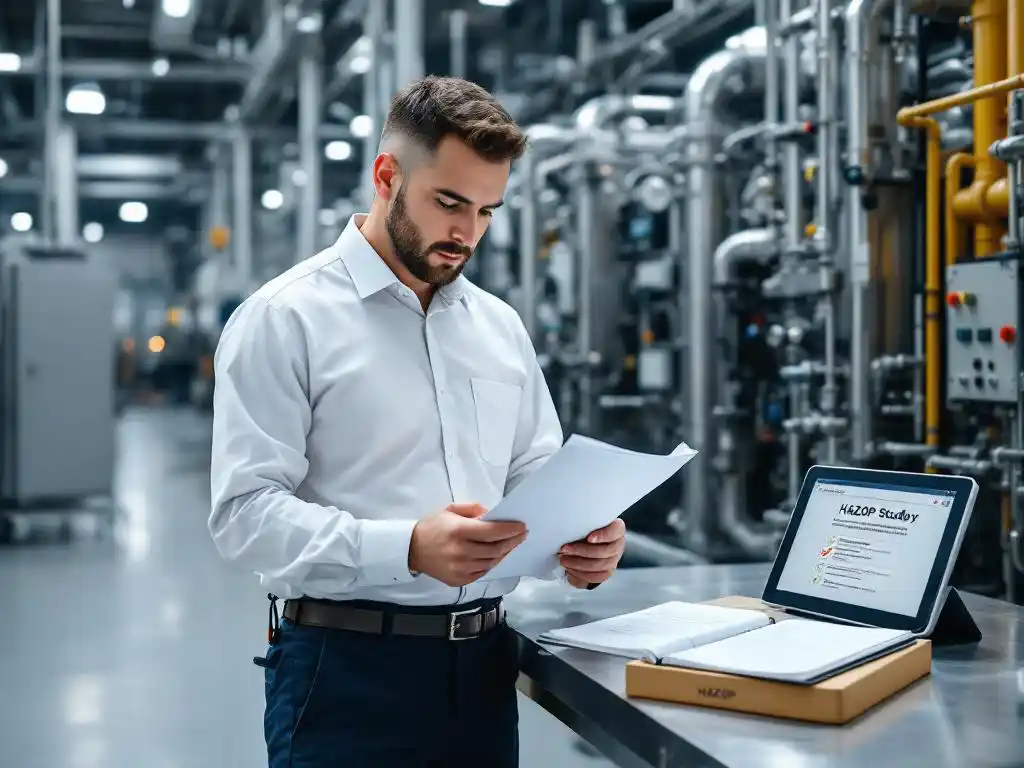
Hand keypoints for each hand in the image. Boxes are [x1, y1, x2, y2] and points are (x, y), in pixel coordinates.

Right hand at [409, 503, 527, 586]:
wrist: (411, 549)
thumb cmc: (433, 526)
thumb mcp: (450, 510)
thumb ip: (473, 509)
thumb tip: (492, 515)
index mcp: (459, 531)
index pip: (492, 531)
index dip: (510, 530)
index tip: (522, 526)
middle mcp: (461, 552)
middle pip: (495, 549)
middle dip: (512, 541)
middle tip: (521, 535)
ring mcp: (460, 569)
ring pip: (491, 562)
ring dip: (503, 553)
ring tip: (510, 545)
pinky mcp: (458, 580)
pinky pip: (482, 572)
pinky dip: (491, 563)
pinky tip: (495, 555)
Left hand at [559, 518, 625, 588]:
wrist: (590, 543)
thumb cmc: (587, 530)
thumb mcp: (586, 523)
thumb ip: (583, 525)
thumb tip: (568, 531)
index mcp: (616, 530)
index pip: (615, 531)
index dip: (603, 536)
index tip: (588, 538)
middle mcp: (617, 546)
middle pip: (605, 551)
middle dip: (582, 552)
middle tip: (565, 549)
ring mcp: (613, 561)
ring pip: (600, 567)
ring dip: (579, 565)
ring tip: (564, 560)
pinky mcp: (605, 573)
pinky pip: (595, 578)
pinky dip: (580, 575)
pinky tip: (569, 570)